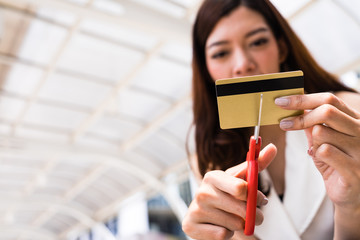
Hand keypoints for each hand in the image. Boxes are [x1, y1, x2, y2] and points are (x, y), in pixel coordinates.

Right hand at [182, 144, 276, 239]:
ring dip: (239, 225)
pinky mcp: (190, 226)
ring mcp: (195, 209)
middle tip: (253, 215)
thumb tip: (272, 147)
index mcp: (213, 177)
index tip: (259, 199)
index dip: (254, 196)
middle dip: (253, 215)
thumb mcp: (241, 179)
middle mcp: (201, 191)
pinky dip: (226, 234)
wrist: (204, 216)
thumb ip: (257, 164)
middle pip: (241, 209)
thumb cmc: (227, 194)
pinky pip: (222, 235)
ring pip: (234, 224)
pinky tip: (219, 226)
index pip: (240, 188)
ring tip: (231, 218)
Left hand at [275, 93, 359, 207]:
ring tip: (318, 153)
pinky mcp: (355, 169)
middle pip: (326, 111)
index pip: (329, 99)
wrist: (352, 194)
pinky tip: (324, 162)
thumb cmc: (336, 164)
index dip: (302, 99)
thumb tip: (295, 107)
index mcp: (355, 120)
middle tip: (283, 123)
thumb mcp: (323, 141)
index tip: (281, 101)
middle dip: (300, 117)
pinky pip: (325, 151)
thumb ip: (313, 124)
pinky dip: (317, 155)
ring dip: (312, 142)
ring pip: (321, 132)